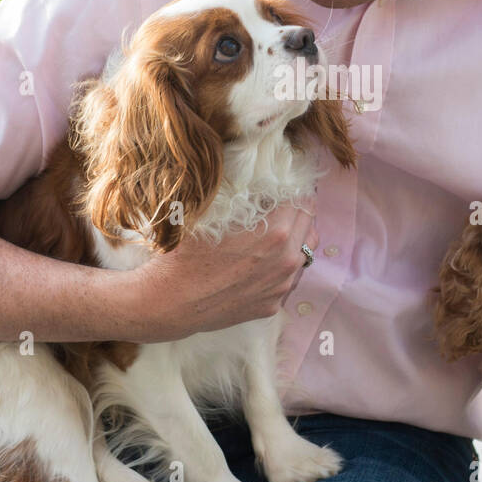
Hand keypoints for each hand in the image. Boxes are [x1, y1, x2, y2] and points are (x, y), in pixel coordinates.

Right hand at [125, 202, 318, 340]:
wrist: (172, 300)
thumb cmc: (187, 251)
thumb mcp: (214, 210)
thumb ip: (245, 193)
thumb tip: (261, 176)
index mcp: (277, 232)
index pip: (304, 200)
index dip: (293, 191)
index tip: (283, 189)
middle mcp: (286, 260)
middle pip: (309, 225)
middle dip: (297, 213)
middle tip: (280, 208)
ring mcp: (281, 286)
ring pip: (304, 254)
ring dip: (294, 241)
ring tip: (272, 236)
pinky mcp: (272, 305)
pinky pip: (287, 280)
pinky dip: (279, 268)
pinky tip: (258, 264)